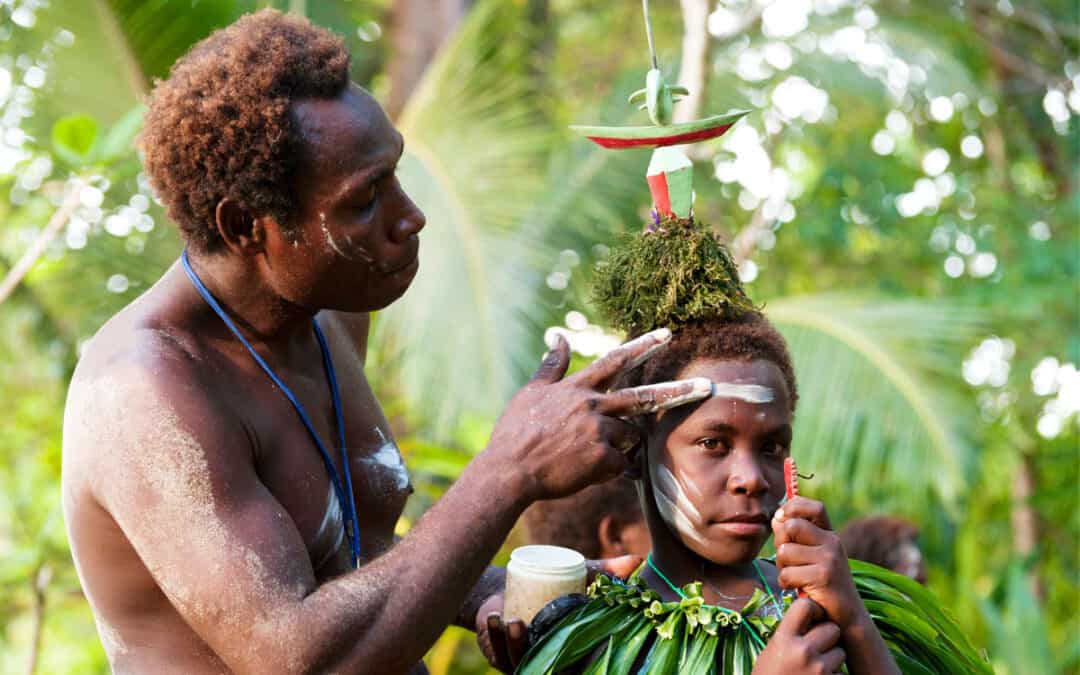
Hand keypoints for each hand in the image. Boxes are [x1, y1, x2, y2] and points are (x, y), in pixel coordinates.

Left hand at [475, 556, 641, 672]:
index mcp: (572, 651)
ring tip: (514, 621)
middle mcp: (551, 662)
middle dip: (546, 654)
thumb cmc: (547, 586)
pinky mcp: (500, 657)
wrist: (505, 588)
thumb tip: (638, 559)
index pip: (580, 661)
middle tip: (543, 626)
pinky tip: (494, 618)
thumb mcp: (579, 577)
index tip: (576, 635)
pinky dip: (494, 636)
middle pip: (551, 666)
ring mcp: (523, 662)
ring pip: (521, 661)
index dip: (581, 657)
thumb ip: (606, 572)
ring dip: (515, 643)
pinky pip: (497, 653)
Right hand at [484, 329, 711, 502]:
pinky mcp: (602, 460)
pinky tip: (585, 472)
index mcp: (577, 387)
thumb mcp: (531, 392)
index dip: (643, 346)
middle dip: (678, 392)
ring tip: (585, 453)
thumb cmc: (516, 432)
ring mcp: (599, 432)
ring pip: (630, 436)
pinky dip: (610, 469)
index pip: (616, 360)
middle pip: (644, 397)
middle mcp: (593, 406)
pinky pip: (621, 464)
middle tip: (707, 386)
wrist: (510, 470)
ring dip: (619, 444)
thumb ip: (551, 365)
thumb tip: (558, 336)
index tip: (666, 334)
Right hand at [752, 598, 845, 673]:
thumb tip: (811, 615)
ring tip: (816, 669)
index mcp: (784, 639)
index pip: (805, 605)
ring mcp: (819, 670)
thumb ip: (791, 634)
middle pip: (832, 628)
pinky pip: (842, 674)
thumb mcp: (772, 651)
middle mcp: (803, 651)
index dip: (812, 609)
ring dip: (833, 659)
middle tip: (817, 647)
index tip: (811, 618)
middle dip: (827, 637)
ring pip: (840, 652)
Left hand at [773, 497, 863, 630]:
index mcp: (830, 535)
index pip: (814, 507)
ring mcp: (829, 559)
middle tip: (788, 561)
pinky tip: (798, 588)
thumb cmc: (822, 585)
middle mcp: (833, 542)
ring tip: (795, 577)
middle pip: (790, 527)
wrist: (845, 616)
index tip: (782, 518)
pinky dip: (786, 583)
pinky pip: (787, 573)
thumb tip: (776, 517)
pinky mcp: (823, 577)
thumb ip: (795, 537)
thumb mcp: (812, 556)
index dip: (794, 507)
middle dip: (780, 543)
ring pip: (784, 551)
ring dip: (782, 567)